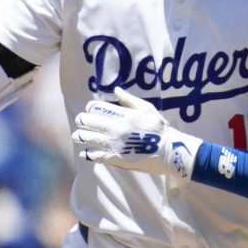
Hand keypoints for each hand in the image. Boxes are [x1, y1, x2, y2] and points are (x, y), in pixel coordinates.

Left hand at [72, 89, 199, 178]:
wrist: (169, 152)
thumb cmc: (160, 129)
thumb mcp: (147, 109)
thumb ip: (129, 100)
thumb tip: (116, 89)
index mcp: (124, 115)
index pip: (97, 108)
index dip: (90, 108)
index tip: (89, 110)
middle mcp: (117, 128)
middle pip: (89, 122)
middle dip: (82, 121)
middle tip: (80, 121)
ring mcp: (115, 144)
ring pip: (88, 138)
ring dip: (81, 136)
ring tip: (77, 136)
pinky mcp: (116, 159)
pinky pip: (95, 155)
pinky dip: (87, 153)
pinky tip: (84, 152)